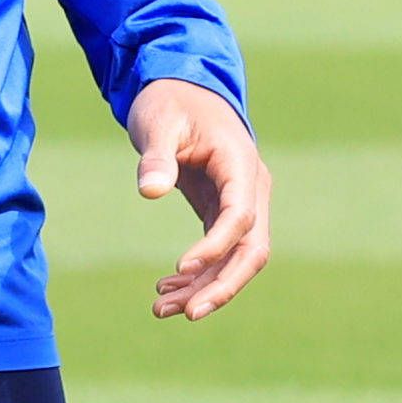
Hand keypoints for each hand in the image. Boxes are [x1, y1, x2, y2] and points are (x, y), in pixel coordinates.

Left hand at [129, 79, 272, 319]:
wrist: (181, 87)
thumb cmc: (171, 100)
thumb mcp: (159, 122)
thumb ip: (156, 156)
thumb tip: (150, 190)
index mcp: (240, 165)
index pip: (240, 216)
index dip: (215, 247)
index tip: (180, 267)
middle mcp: (250, 188)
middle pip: (251, 250)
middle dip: (223, 286)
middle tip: (188, 314)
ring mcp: (240, 202)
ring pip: (235, 259)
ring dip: (204, 288)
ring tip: (160, 309)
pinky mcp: (222, 211)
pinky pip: (218, 252)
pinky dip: (197, 274)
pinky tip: (166, 290)